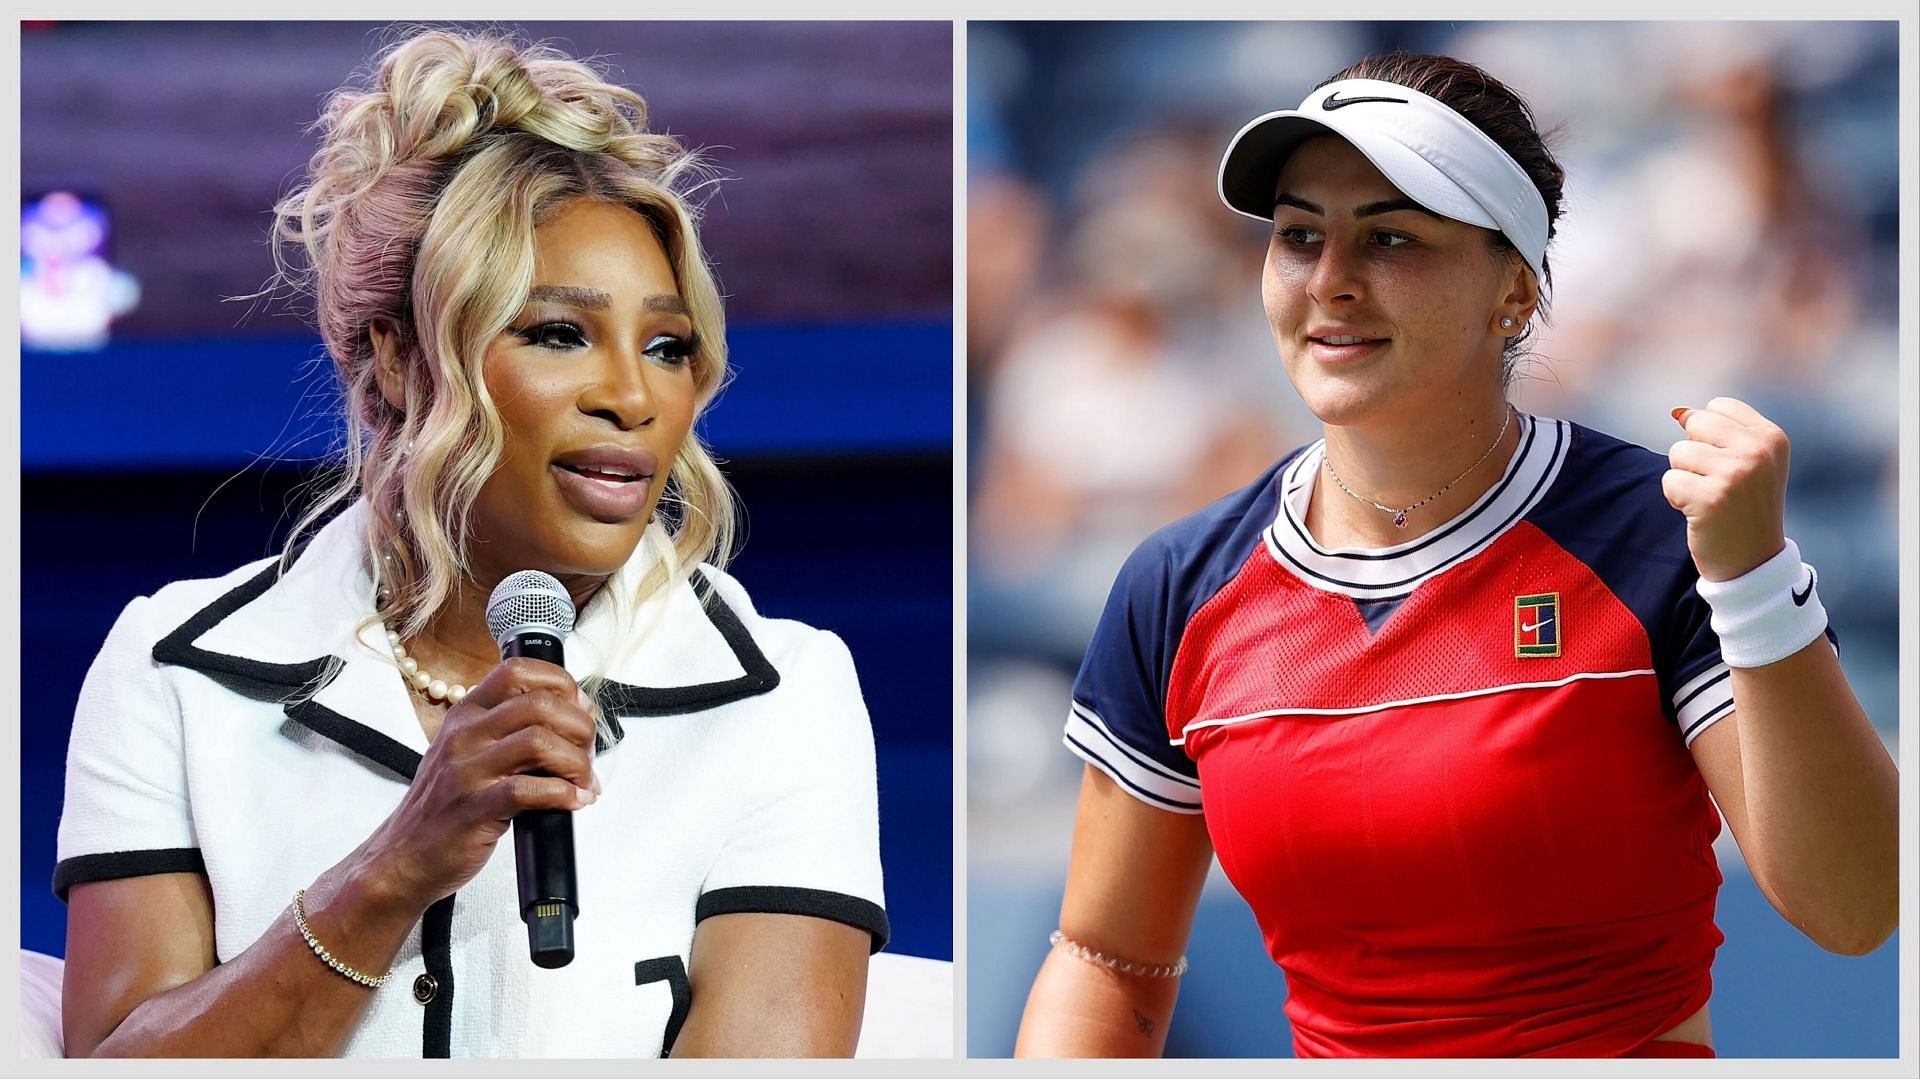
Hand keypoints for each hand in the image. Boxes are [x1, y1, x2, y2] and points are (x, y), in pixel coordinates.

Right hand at [358, 657, 600, 912]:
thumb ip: (508, 731)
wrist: (403, 856)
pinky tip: (573, 801)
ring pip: (539, 742)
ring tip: (584, 781)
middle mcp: (465, 735)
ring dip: (577, 762)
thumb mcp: (467, 752)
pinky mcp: (475, 808)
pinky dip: (564, 794)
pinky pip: (530, 789)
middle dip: (580, 727)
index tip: (580, 707)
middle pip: (539, 704)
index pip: (518, 671)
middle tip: (588, 751)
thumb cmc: (443, 805)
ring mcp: (467, 771)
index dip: (560, 683)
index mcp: (466, 714)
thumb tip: (572, 720)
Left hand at [1662, 397, 1790, 582]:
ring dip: (1684, 478)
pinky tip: (1700, 513)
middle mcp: (1758, 451)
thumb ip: (1719, 433)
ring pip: (1678, 452)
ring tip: (1709, 499)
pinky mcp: (1712, 497)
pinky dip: (1676, 498)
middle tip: (1716, 483)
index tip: (1727, 464)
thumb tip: (1677, 411)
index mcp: (1772, 437)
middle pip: (1695, 423)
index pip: (1718, 407)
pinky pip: (1669, 480)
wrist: (1754, 562)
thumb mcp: (1747, 463)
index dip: (1709, 435)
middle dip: (1694, 454)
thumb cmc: (1744, 509)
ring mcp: (1736, 473)